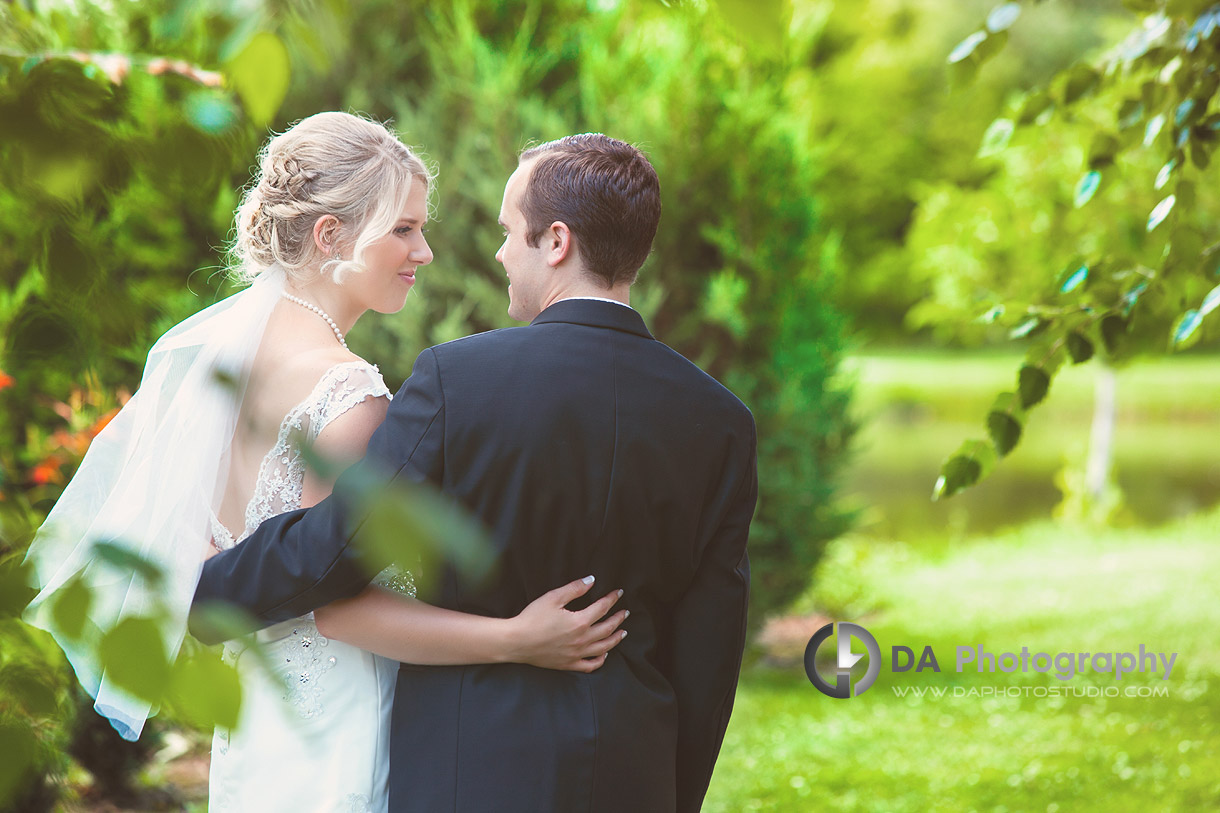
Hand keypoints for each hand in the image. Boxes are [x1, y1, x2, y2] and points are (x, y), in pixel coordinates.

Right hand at [505, 577, 628, 672]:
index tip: (619, 593)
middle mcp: (582, 640)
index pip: (603, 608)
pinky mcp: (568, 664)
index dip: (612, 599)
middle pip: (607, 628)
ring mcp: (576, 654)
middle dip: (619, 619)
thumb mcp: (553, 597)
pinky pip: (590, 665)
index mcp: (580, 622)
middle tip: (625, 613)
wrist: (517, 641)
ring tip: (623, 633)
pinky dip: (600, 660)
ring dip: (616, 639)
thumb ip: (575, 589)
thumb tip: (591, 580)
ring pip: (603, 648)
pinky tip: (604, 654)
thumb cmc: (532, 618)